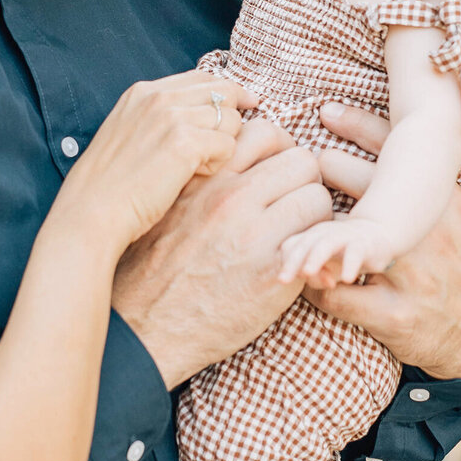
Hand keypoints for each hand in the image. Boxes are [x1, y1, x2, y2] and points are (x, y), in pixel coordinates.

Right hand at [59, 72, 255, 253]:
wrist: (91, 212)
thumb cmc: (109, 187)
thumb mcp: (128, 135)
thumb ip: (159, 119)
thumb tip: (202, 116)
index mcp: (143, 92)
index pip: (202, 77)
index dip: (227, 91)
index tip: (244, 105)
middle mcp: (158, 97)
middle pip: (224, 92)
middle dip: (233, 117)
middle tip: (228, 145)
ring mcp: (171, 117)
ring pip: (230, 120)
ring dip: (223, 145)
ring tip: (198, 168)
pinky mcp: (185, 143)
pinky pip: (229, 145)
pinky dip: (219, 164)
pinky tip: (196, 177)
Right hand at [113, 117, 332, 388]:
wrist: (142, 328)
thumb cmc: (148, 270)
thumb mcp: (165, 206)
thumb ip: (201, 177)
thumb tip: (231, 154)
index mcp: (202, 177)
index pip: (263, 132)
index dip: (274, 153)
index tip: (271, 175)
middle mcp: (229, 198)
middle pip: (301, 160)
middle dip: (301, 181)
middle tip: (291, 205)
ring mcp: (254, 234)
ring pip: (318, 197)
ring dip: (313, 215)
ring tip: (296, 235)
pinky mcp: (274, 271)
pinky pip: (318, 240)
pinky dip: (314, 249)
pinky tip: (296, 261)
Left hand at [278, 215, 396, 289]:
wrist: (377, 235)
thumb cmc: (344, 253)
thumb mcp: (324, 265)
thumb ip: (313, 275)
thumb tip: (309, 281)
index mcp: (310, 237)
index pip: (289, 247)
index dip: (286, 264)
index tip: (287, 283)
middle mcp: (324, 234)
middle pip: (303, 244)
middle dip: (291, 262)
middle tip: (282, 280)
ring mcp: (344, 236)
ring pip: (326, 244)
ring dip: (315, 258)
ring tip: (307, 273)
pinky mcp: (364, 243)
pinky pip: (355, 252)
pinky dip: (350, 264)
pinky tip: (348, 279)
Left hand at [304, 103, 460, 379]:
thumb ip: (457, 171)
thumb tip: (442, 123)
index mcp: (446, 200)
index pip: (398, 148)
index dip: (355, 125)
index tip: (324, 111)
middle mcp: (428, 231)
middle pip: (359, 183)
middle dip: (324, 173)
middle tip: (302, 174)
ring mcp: (409, 272)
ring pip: (339, 239)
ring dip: (308, 234)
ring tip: (289, 231)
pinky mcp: (392, 313)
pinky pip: (335, 296)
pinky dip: (314, 286)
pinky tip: (303, 279)